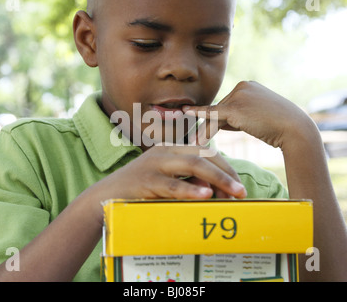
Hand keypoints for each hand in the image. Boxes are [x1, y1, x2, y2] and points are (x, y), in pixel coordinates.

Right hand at [100, 145, 246, 199]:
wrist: (105, 197)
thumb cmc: (139, 191)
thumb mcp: (167, 182)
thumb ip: (187, 181)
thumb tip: (212, 188)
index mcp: (171, 149)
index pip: (205, 152)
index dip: (224, 167)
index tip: (238, 185)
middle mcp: (164, 152)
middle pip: (203, 156)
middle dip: (226, 173)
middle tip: (242, 191)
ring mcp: (154, 164)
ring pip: (193, 165)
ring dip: (217, 179)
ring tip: (234, 193)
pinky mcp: (146, 180)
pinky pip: (173, 185)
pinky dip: (191, 190)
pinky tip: (206, 195)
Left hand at [183, 81, 313, 148]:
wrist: (294, 129)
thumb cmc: (279, 127)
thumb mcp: (257, 118)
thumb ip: (238, 117)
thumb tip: (219, 123)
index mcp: (248, 86)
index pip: (229, 104)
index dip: (222, 122)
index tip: (206, 130)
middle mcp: (242, 86)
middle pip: (220, 109)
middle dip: (210, 126)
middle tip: (196, 139)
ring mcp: (238, 95)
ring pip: (216, 115)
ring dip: (205, 131)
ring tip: (195, 144)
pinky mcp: (234, 107)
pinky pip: (212, 115)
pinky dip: (199, 118)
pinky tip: (185, 114)